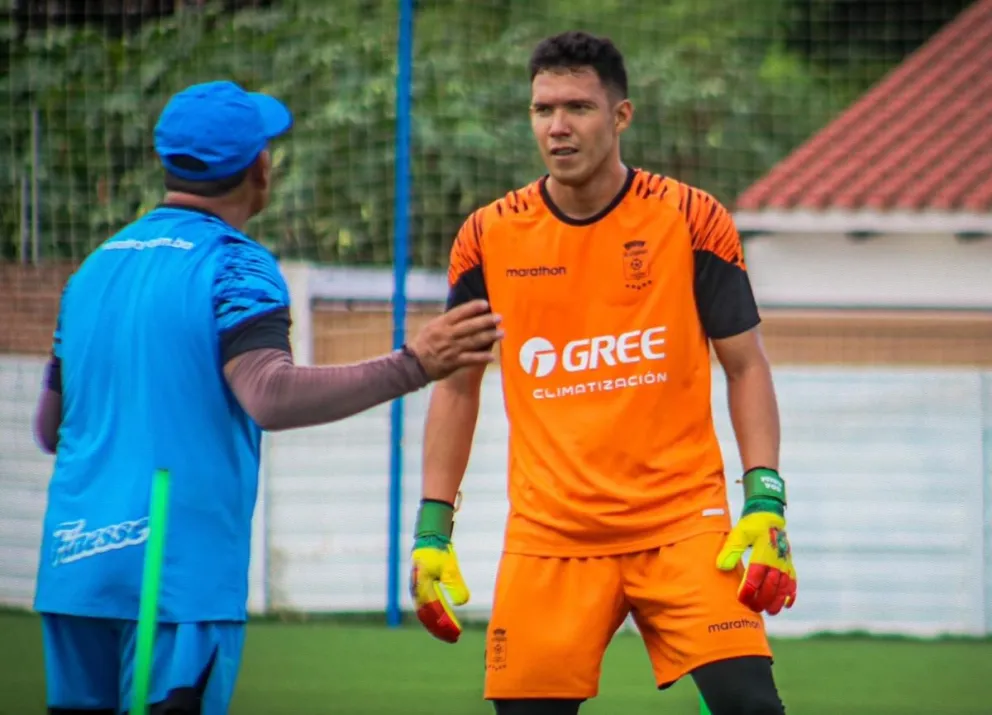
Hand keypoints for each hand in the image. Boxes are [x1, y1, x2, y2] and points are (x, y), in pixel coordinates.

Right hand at [408, 300, 502, 380]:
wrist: (414, 364)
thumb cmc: (424, 343)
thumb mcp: (432, 327)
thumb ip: (448, 320)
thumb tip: (465, 311)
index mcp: (441, 324)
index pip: (459, 312)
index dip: (473, 308)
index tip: (486, 304)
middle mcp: (447, 335)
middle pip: (469, 326)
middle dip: (485, 321)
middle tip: (499, 317)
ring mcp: (451, 349)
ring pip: (473, 341)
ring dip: (488, 337)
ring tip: (501, 333)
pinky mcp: (453, 362)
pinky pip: (470, 359)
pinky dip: (481, 358)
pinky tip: (492, 356)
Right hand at [409, 499, 469, 642]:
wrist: (429, 540)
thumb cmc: (439, 553)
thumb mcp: (450, 566)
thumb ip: (455, 584)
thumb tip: (463, 603)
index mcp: (422, 586)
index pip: (434, 611)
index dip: (445, 624)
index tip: (457, 633)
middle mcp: (417, 592)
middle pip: (428, 617)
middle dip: (441, 629)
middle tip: (456, 638)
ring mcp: (417, 592)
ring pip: (426, 615)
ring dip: (438, 626)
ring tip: (453, 635)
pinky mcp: (421, 592)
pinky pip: (427, 610)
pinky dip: (435, 619)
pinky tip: (446, 624)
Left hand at [716, 467, 796, 615]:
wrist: (769, 515)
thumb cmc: (751, 525)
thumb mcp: (738, 534)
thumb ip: (730, 550)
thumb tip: (721, 567)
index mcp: (763, 553)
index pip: (756, 576)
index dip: (749, 590)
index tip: (741, 599)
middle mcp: (776, 560)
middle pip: (771, 586)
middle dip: (762, 600)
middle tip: (752, 608)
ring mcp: (784, 563)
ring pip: (784, 587)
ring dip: (777, 601)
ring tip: (770, 612)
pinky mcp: (788, 564)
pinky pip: (793, 582)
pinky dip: (791, 594)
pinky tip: (787, 605)